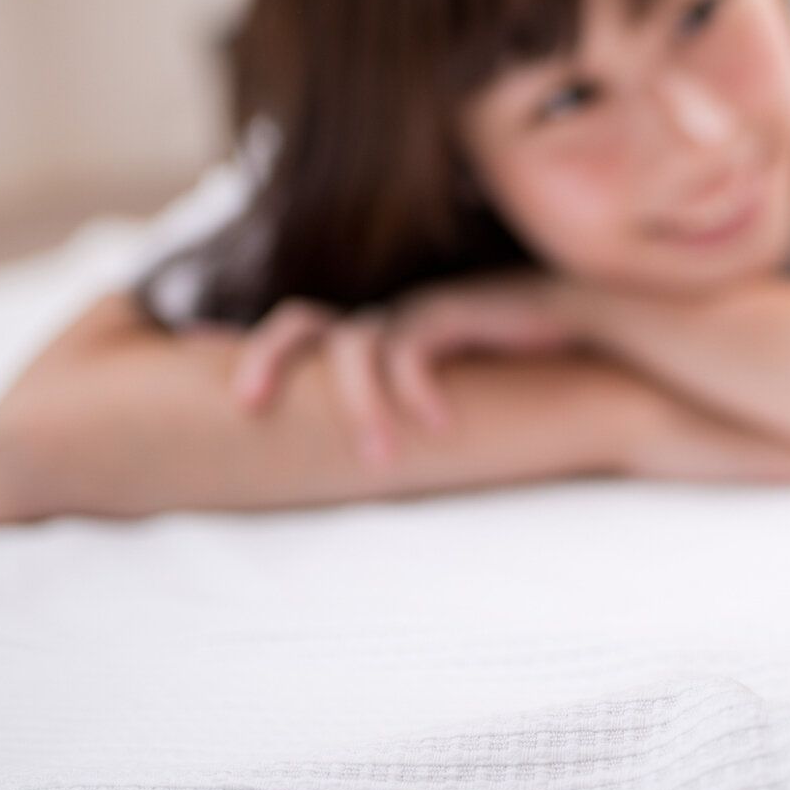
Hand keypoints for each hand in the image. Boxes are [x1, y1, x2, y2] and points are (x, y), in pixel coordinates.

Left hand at [229, 276, 578, 464]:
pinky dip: (417, 385)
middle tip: (244, 405)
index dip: (251, 350)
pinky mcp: (465, 310)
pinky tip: (435, 425)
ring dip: (358, 402)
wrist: (597, 332)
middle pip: (303, 323)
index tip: (192, 350)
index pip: (296, 333)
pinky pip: (418, 346)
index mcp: (374, 338)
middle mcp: (388, 321)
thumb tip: (349, 480)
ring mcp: (423, 312)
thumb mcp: (446, 404)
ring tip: (377, 458)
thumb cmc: (518, 378)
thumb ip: (394, 425)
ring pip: (359, 345)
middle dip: (266, 357)